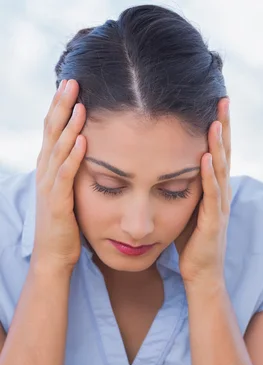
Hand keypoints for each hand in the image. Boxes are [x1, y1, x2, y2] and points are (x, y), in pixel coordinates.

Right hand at [32, 79, 86, 272]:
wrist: (54, 255)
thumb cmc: (66, 224)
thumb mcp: (69, 190)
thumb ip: (73, 170)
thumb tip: (87, 149)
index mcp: (49, 167)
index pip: (52, 130)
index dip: (60, 106)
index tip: (71, 84)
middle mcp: (46, 172)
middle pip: (51, 132)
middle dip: (62, 106)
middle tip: (72, 81)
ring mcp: (50, 186)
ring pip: (58, 149)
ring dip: (68, 126)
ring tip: (79, 104)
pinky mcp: (58, 202)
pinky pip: (66, 176)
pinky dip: (73, 157)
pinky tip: (82, 141)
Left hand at [179, 98, 231, 287]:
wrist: (201, 273)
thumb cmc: (192, 241)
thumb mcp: (186, 206)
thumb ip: (184, 186)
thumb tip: (169, 164)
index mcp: (214, 188)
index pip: (216, 151)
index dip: (217, 127)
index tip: (214, 100)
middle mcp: (221, 193)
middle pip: (224, 153)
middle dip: (223, 125)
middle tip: (223, 97)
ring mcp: (220, 207)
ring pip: (220, 169)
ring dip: (218, 144)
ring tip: (216, 120)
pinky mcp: (213, 221)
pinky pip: (211, 194)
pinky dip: (209, 174)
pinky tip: (205, 156)